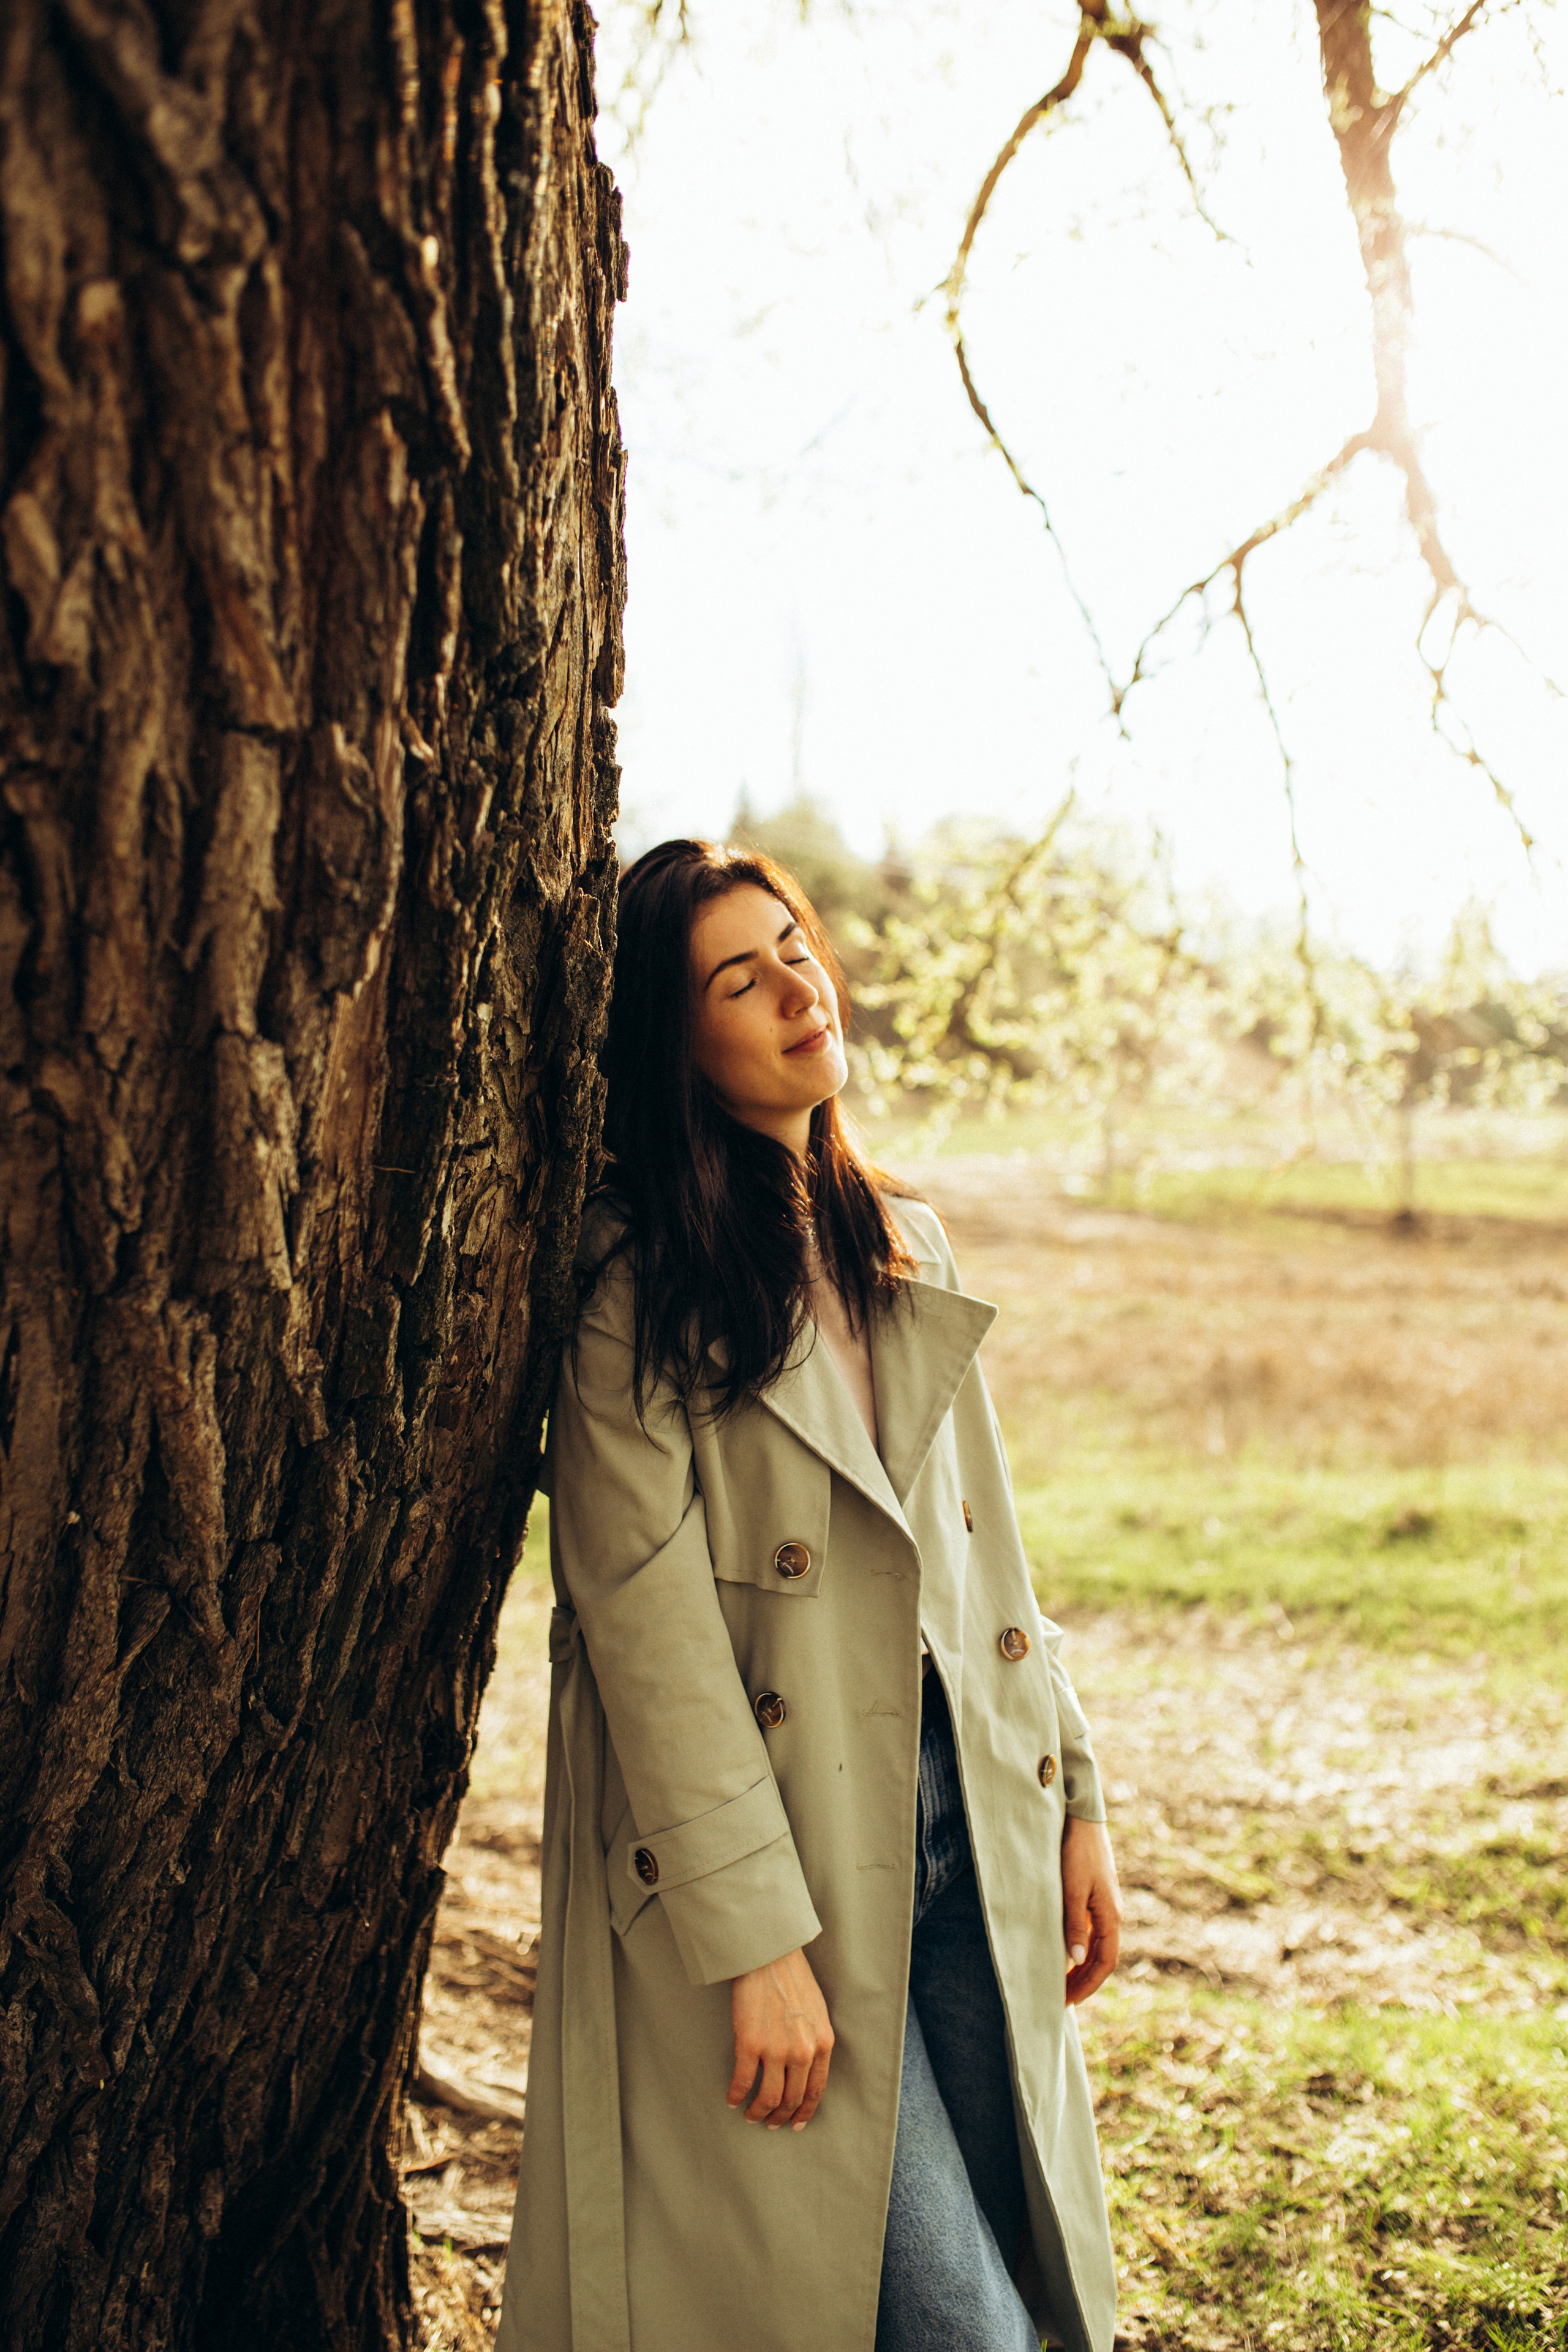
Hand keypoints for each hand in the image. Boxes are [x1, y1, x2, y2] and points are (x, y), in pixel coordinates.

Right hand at [728, 1946, 834, 2129]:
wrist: (769, 1954)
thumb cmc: (793, 1977)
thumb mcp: (817, 2011)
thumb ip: (815, 2040)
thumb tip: (807, 2066)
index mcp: (822, 2043)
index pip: (816, 2090)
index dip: (804, 2111)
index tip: (795, 2123)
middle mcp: (802, 2051)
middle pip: (792, 2099)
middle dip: (780, 2116)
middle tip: (770, 2123)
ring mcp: (775, 2049)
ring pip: (768, 2098)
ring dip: (758, 2112)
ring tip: (750, 2115)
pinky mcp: (749, 2042)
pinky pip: (742, 2081)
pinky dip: (736, 2095)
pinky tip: (732, 2099)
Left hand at [1061, 1816, 1122, 2005]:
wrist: (1082, 1819)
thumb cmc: (1076, 1852)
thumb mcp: (1072, 1890)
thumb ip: (1075, 1924)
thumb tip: (1077, 1960)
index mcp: (1111, 1916)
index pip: (1105, 1963)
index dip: (1088, 1984)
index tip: (1068, 2001)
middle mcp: (1113, 1914)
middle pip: (1103, 1958)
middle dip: (1085, 1981)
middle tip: (1062, 1999)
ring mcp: (1106, 1905)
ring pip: (1099, 1946)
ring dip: (1083, 1966)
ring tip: (1063, 1982)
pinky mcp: (1097, 1896)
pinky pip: (1093, 1932)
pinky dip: (1082, 1948)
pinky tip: (1066, 1951)